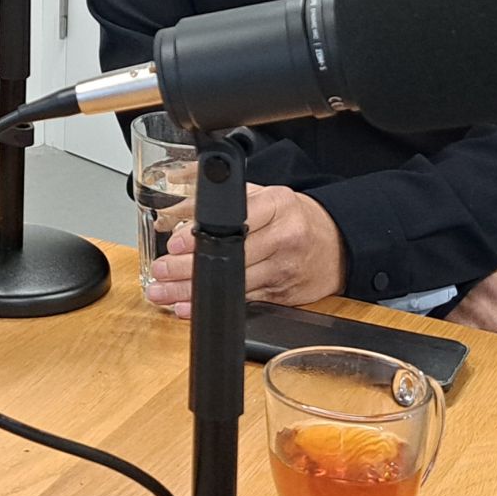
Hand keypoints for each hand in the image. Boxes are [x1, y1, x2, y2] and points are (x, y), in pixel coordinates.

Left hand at [146, 183, 343, 316]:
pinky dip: (212, 305)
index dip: (202, 235)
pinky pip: (241, 302)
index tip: (174, 244)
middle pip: (230, 256)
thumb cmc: (293, 218)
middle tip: (160, 271)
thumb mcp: (263, 195)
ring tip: (162, 293)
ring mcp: (283, 269)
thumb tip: (174, 188)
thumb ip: (221, 194)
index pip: (235, 220)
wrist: (336, 245)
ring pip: (232, 284)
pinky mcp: (282, 295)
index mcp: (278, 205)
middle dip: (188, 269)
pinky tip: (188, 307)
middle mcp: (283, 237)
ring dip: (192, 292)